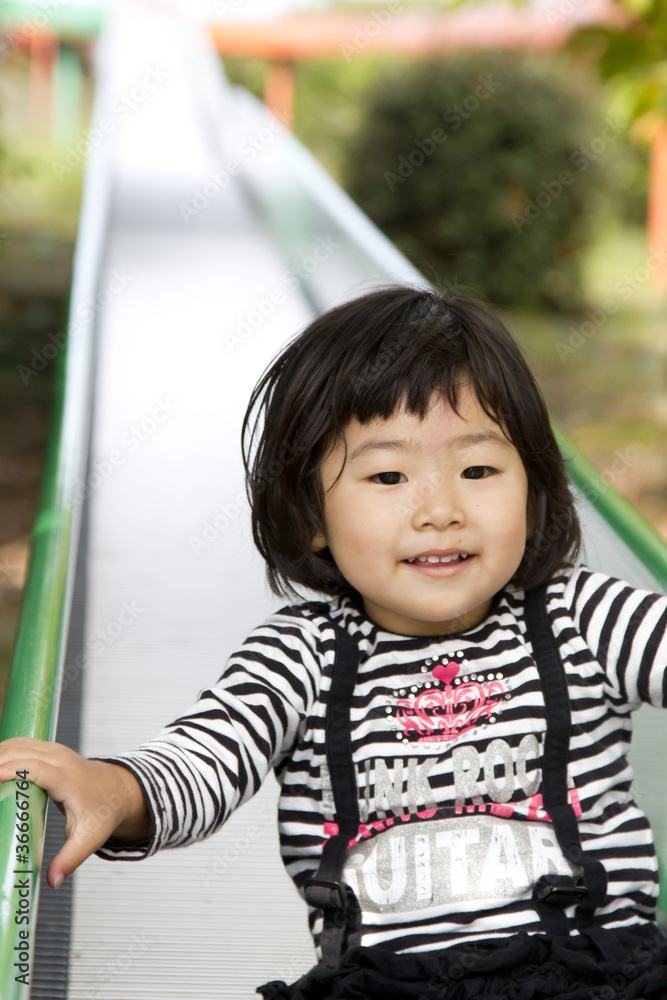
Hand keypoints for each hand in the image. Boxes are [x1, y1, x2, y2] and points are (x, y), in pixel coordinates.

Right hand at [0, 737, 149, 888]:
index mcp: (68, 779)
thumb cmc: (103, 812)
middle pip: (21, 752)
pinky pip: (21, 744)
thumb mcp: (90, 838)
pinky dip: (4, 751)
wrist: (119, 790)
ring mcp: (54, 751)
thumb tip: (52, 883)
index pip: (36, 769)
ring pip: (19, 744)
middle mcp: (60, 759)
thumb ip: (70, 859)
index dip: (12, 771)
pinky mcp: (49, 750)